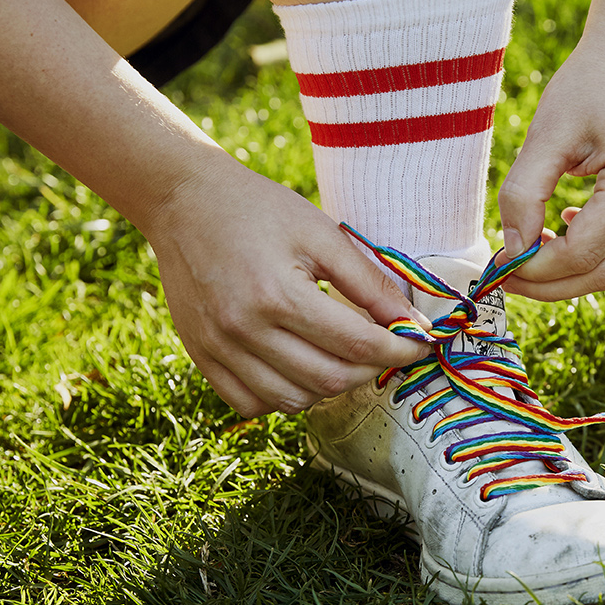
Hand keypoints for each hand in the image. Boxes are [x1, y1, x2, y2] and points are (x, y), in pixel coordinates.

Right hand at [144, 156, 431, 416]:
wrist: (184, 201)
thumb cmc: (259, 209)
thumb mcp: (322, 234)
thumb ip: (369, 283)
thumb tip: (414, 324)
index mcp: (277, 295)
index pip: (356, 345)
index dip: (399, 350)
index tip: (420, 344)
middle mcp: (244, 330)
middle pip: (328, 380)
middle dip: (371, 370)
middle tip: (385, 348)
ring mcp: (218, 349)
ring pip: (292, 401)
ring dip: (329, 387)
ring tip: (343, 357)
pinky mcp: (202, 357)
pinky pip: (251, 403)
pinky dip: (284, 397)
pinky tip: (299, 368)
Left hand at [497, 30, 604, 300]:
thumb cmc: (592, 80)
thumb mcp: (546, 134)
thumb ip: (523, 195)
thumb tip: (513, 250)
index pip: (584, 253)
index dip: (538, 269)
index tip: (501, 264)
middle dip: (553, 284)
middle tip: (509, 274)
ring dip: (574, 275)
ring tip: (531, 255)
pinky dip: (596, 256)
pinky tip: (566, 231)